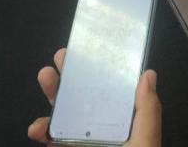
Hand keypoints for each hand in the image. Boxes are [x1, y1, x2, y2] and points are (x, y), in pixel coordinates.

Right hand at [28, 48, 161, 146]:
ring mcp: (85, 146)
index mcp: (129, 128)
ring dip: (54, 100)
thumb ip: (148, 112)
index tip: (91, 51)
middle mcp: (106, 136)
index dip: (103, 72)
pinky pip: (55, 143)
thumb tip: (147, 74)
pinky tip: (38, 128)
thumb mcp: (144, 144)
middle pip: (86, 101)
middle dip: (72, 78)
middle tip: (60, 58)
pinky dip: (44, 133)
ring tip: (45, 79)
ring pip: (66, 119)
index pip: (116, 95)